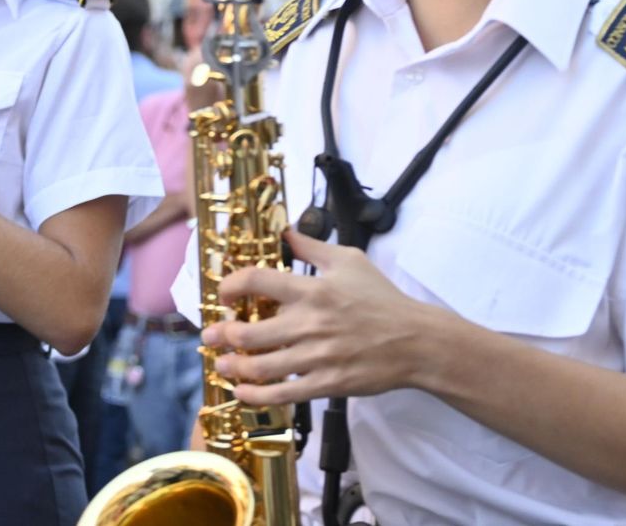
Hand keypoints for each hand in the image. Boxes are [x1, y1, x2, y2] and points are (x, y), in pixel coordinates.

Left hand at [201, 229, 441, 404]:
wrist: (415, 341)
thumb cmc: (381, 298)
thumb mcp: (349, 260)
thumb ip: (312, 246)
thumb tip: (285, 230)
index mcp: (312, 289)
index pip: (257, 282)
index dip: (230, 286)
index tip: (223, 294)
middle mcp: (309, 323)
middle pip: (249, 332)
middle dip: (221, 335)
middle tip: (211, 336)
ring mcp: (316, 357)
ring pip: (260, 366)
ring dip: (233, 366)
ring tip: (223, 363)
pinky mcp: (326, 384)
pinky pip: (281, 394)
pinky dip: (256, 395)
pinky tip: (243, 391)